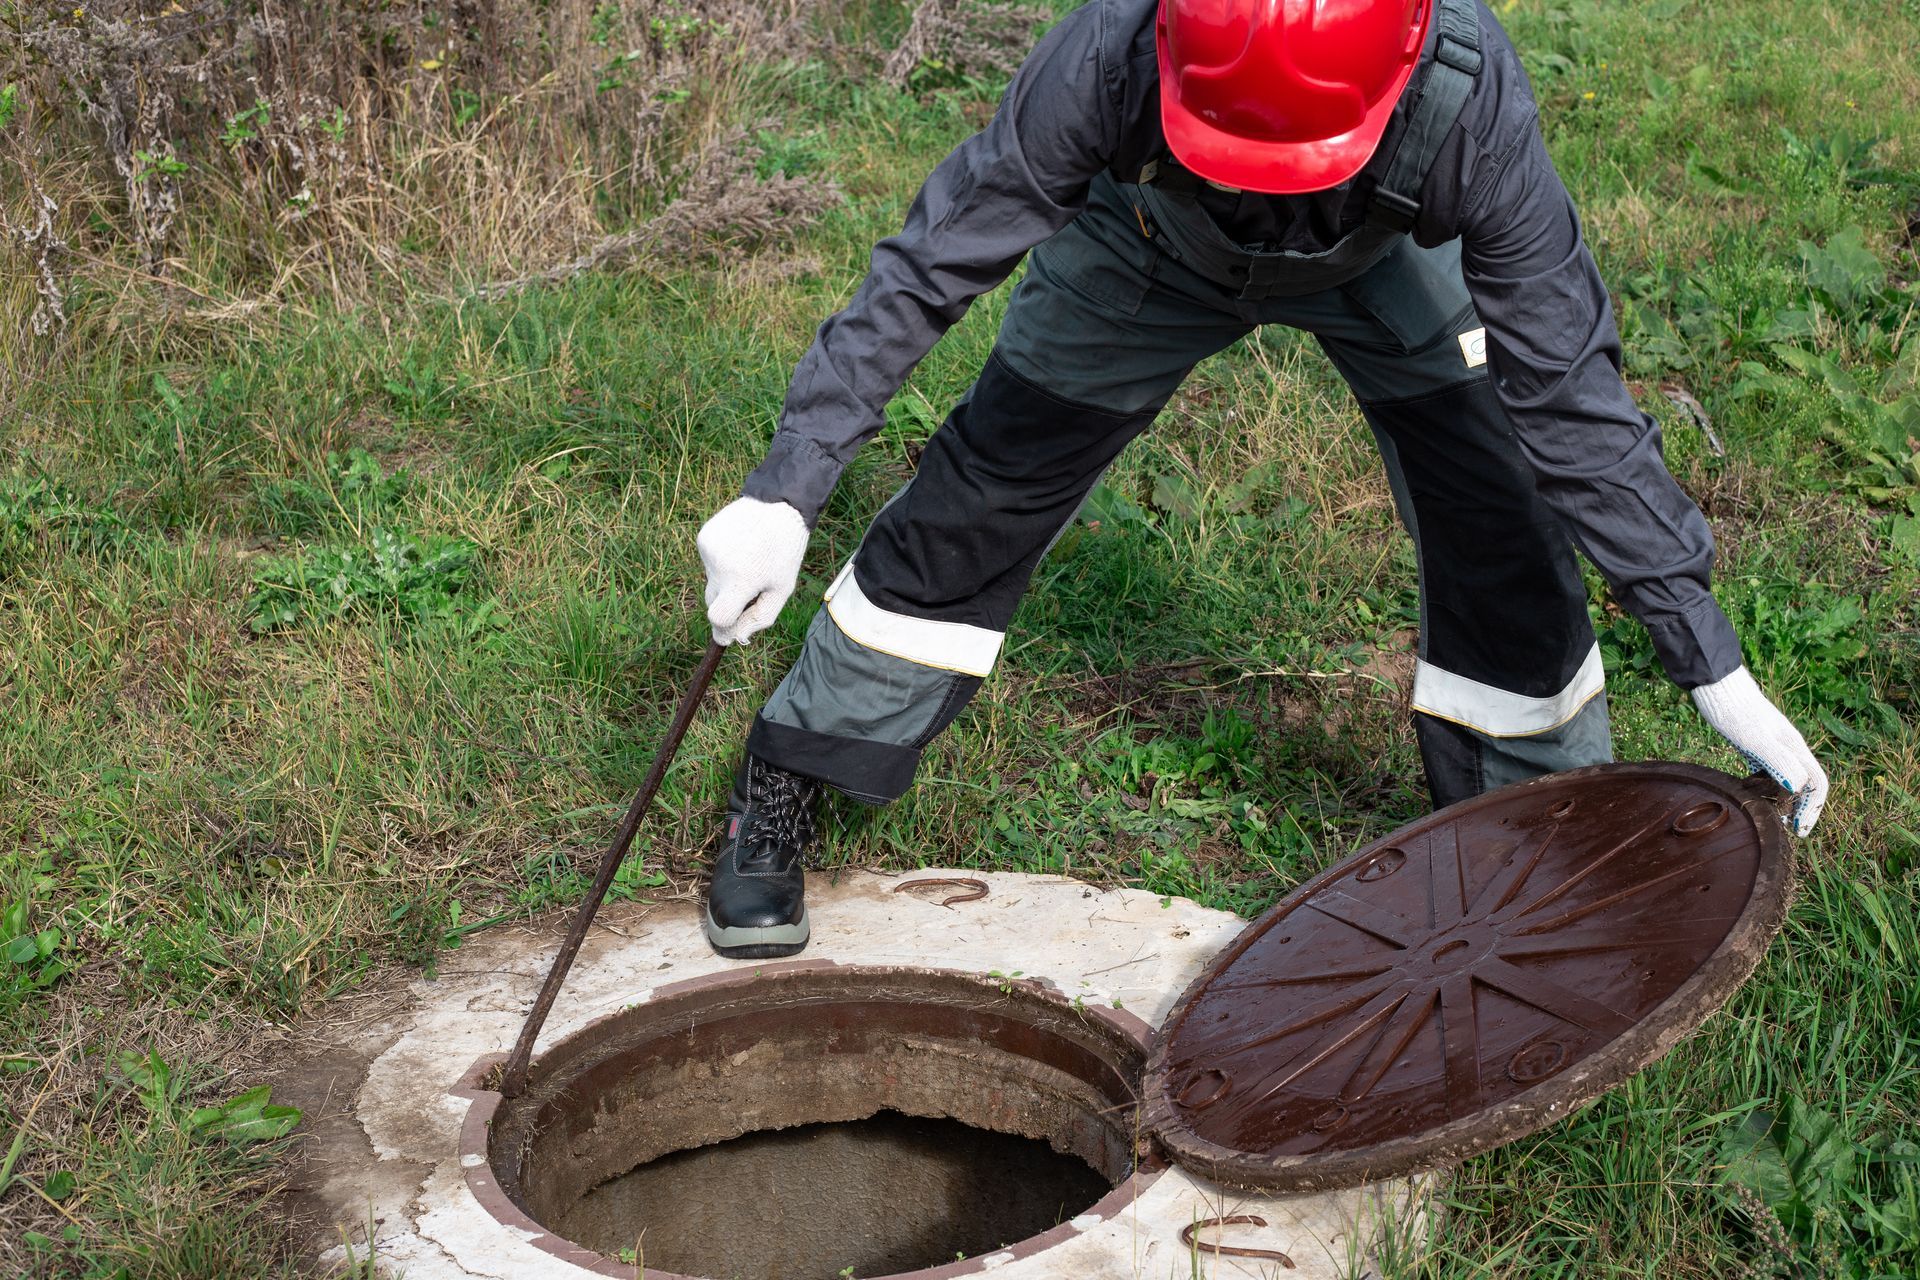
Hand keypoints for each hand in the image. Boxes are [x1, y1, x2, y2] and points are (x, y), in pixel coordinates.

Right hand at [696, 496, 808, 644]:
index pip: (718, 617)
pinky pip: (708, 562)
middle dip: (727, 602)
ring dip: (725, 579)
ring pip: (710, 581)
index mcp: (742, 580)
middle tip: (750, 588)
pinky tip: (739, 547)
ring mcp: (708, 549)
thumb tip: (734, 639)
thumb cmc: (784, 551)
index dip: (723, 628)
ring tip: (748, 559)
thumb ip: (759, 619)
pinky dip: (721, 561)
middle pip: (712, 601)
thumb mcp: (782, 589)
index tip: (728, 632)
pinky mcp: (703, 537)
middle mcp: (720, 565)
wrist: (777, 505)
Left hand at [1690, 667, 1828, 835]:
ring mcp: (1772, 745)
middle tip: (1787, 828)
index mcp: (1795, 748)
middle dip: (1801, 808)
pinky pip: (1768, 770)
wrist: (1717, 686)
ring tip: (1771, 815)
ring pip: (1788, 777)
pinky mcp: (1755, 743)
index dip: (1812, 809)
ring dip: (1784, 798)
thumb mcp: (1756, 739)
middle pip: (1806, 783)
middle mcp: (1789, 747)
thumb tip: (1797, 788)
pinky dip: (1765, 785)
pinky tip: (1751, 791)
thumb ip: (1779, 762)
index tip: (1798, 830)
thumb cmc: (1735, 712)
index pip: (1817, 784)